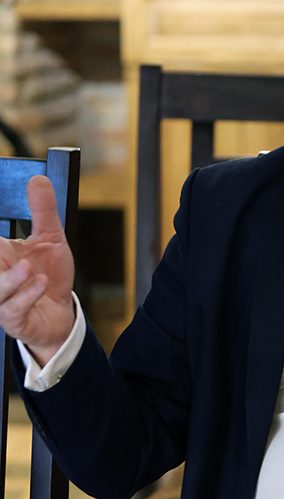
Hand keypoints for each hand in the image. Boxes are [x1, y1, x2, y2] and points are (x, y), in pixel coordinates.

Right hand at [0, 175, 75, 364]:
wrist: (62, 313)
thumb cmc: (49, 277)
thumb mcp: (51, 239)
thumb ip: (43, 211)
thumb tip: (38, 179)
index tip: (1, 240)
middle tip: (2, 247)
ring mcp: (3, 300)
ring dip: (10, 279)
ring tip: (28, 267)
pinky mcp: (15, 319)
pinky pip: (13, 308)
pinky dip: (26, 295)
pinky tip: (41, 283)